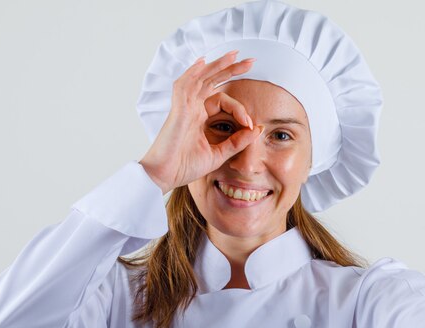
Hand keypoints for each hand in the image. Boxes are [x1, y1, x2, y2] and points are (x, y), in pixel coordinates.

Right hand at [139, 50, 262, 193]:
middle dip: (231, 69)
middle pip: (212, 80)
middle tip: (251, 61)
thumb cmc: (186, 166)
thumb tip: (257, 128)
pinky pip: (184, 86)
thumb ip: (238, 142)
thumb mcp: (220, 153)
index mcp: (200, 116)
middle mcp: (192, 108)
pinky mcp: (178, 110)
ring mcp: (184, 107)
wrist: (167, 176)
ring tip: (234, 55)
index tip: (250, 124)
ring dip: (217, 65)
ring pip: (201, 78)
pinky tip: (203, 62)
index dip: (240, 109)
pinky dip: (192, 73)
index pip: (223, 100)